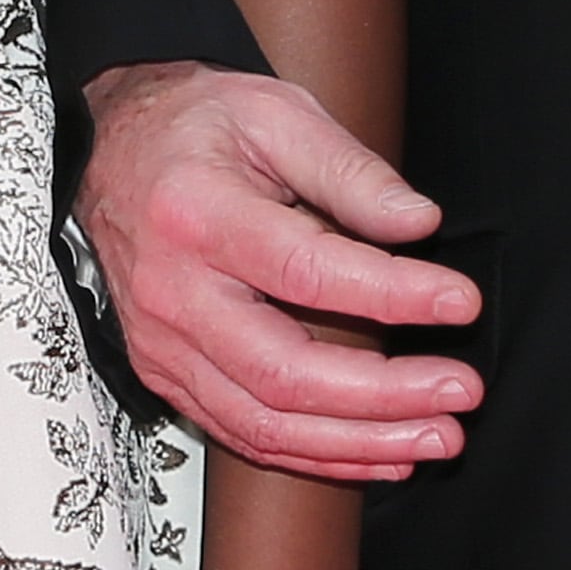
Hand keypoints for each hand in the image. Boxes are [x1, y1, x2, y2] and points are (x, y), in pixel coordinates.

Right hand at [78, 62, 484, 480]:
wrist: (109, 149)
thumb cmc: (192, 126)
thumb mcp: (272, 113)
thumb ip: (347, 168)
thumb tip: (418, 222)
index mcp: (195, 214)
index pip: (305, 271)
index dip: (392, 294)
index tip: (459, 302)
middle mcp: (172, 291)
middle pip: (284, 372)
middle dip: (385, 395)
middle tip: (461, 390)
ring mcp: (162, 342)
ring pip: (265, 422)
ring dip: (361, 441)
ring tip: (437, 435)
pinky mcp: (164, 371)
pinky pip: (242, 434)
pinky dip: (317, 456)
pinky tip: (377, 452)